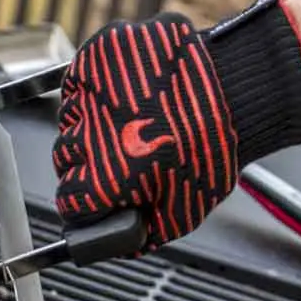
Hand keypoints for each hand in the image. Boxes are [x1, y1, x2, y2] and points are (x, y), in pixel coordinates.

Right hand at [52, 0, 300, 250]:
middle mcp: (89, 136)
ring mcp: (90, 92)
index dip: (83, 200)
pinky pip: (80, 79)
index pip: (68, 200)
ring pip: (69, 117)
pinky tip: (127, 96)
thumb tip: (117, 244)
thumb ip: (142, 236)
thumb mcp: (181, 215)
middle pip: (64, 158)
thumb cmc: (212, 152)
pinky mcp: (96, 56)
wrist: (236, 92)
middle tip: (119, 154)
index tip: (96, 194)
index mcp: (104, 180)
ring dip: (88, 122)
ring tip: (127, 121)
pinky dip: (95, 88)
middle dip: (86, 161)